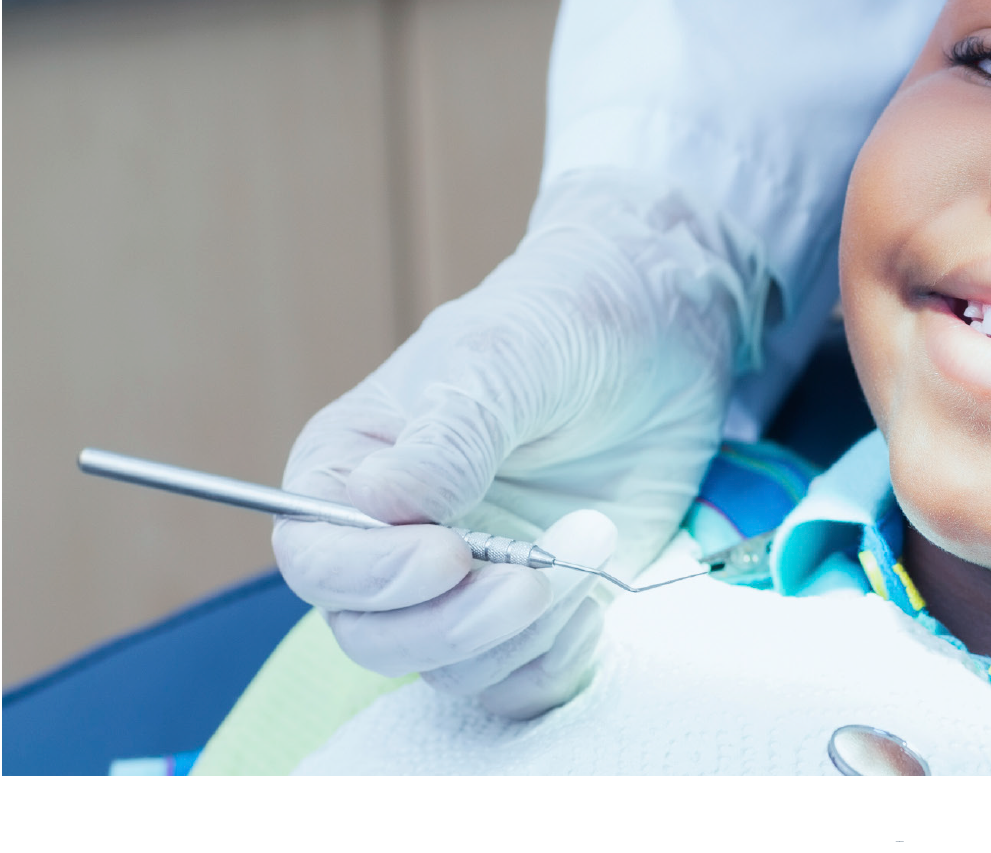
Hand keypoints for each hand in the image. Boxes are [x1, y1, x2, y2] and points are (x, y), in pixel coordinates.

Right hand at [272, 167, 752, 715]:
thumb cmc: (560, 323)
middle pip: (375, 636)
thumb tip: (381, 504)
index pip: (317, 560)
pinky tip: (594, 601)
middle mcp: (394, 541)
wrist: (657, 331)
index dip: (371, 576)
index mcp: (352, 471)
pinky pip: (519, 683)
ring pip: (454, 670)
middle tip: (534, 580)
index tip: (448, 555)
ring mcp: (468, 583)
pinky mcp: (535, 612)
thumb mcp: (503, 360)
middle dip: (453, 625)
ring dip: (523, 633)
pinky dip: (554, 661)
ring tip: (589, 546)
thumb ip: (448, 437)